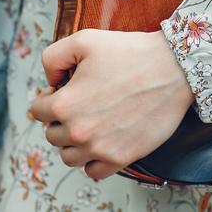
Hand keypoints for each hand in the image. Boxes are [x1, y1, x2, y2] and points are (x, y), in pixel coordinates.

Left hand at [30, 29, 193, 179]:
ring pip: (69, 156)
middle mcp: (79, 131)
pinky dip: (92, 160)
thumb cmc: (132, 52)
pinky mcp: (121, 157)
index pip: (37, 111)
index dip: (49, 97)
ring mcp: (100, 147)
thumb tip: (50, 81)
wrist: (174, 69)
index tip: (65, 90)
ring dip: (73, 142)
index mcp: (65, 104)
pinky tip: (102, 142)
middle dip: (61, 119)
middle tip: (82, 103)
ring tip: (91, 124)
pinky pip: (93, 171)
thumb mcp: (84, 40)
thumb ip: (53, 58)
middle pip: (52, 135)